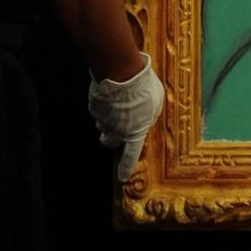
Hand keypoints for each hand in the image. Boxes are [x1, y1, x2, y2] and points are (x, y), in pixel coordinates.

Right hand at [87, 53, 163, 181]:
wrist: (121, 72)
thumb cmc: (144, 87)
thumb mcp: (156, 102)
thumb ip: (151, 114)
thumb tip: (147, 118)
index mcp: (135, 132)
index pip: (130, 155)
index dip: (126, 167)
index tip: (122, 178)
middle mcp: (117, 131)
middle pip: (110, 142)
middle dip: (113, 138)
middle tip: (119, 127)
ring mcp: (103, 120)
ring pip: (102, 126)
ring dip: (108, 121)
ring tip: (118, 104)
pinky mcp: (94, 108)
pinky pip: (98, 111)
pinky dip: (103, 107)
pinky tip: (111, 95)